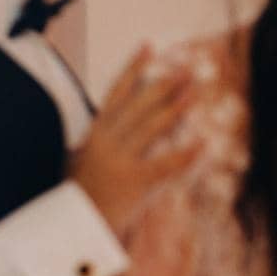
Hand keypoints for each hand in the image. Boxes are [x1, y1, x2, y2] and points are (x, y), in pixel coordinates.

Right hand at [71, 45, 201, 236]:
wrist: (71, 229)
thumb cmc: (80, 196)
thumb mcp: (83, 159)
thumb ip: (103, 139)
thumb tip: (122, 120)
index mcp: (95, 133)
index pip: (116, 92)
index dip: (133, 68)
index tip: (148, 46)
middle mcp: (106, 141)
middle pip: (139, 104)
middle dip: (164, 83)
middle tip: (188, 69)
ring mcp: (119, 160)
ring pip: (152, 126)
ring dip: (176, 106)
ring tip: (196, 91)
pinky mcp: (133, 182)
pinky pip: (165, 164)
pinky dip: (186, 153)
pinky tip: (205, 143)